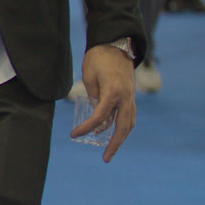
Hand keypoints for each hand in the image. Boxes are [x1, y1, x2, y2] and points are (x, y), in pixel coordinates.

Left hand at [74, 44, 136, 161]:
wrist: (116, 45)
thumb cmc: (99, 59)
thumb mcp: (89, 76)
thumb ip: (92, 96)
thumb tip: (95, 115)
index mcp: (113, 92)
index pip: (100, 116)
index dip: (87, 127)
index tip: (74, 134)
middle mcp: (126, 98)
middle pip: (122, 127)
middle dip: (115, 144)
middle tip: (105, 158)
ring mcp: (131, 98)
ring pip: (129, 123)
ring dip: (120, 138)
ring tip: (110, 151)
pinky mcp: (131, 97)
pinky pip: (129, 116)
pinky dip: (122, 127)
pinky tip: (111, 134)